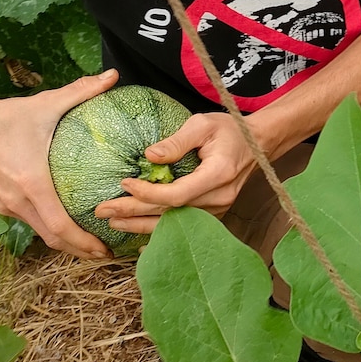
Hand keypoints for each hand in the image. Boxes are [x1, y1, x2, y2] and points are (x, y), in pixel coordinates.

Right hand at [0, 69, 119, 259]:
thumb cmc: (4, 116)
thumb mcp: (45, 104)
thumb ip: (82, 91)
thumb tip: (113, 76)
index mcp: (31, 185)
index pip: (61, 228)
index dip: (85, 243)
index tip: (106, 251)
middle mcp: (17, 202)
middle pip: (53, 239)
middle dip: (80, 250)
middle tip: (106, 254)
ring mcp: (6, 205)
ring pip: (40, 232)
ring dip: (65, 241)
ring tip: (91, 242)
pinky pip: (30, 221)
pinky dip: (49, 228)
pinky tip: (66, 222)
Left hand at [94, 111, 261, 236]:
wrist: (257, 144)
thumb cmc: (229, 130)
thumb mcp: (202, 124)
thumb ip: (177, 141)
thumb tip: (148, 156)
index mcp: (218, 174)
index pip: (178, 193)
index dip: (148, 193)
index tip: (124, 184)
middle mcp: (219, 198)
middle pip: (171, 213)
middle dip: (134, 213)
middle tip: (104, 211)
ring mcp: (218, 209)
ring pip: (175, 224)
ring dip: (142, 225)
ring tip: (114, 223)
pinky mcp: (214, 214)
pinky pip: (183, 226)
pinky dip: (160, 231)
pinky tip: (139, 237)